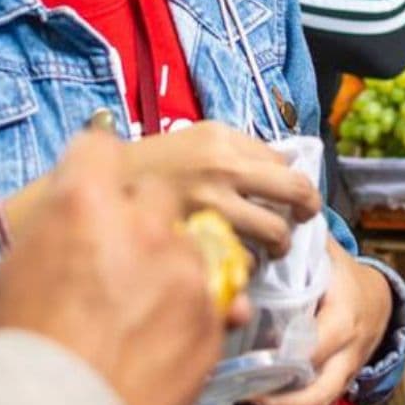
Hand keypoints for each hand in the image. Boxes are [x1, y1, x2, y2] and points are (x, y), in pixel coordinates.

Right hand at [0, 131, 244, 404]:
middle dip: (143, 219)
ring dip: (174, 266)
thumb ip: (57, 231)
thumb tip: (72, 221)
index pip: (99, 146)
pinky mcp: (211, 315)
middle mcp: (141, 222)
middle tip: (123, 258)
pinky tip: (163, 336)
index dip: (96, 168)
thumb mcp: (15, 271)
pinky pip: (212, 295)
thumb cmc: (17, 352)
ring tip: (146, 308)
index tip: (99, 185)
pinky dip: (194, 310)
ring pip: (192, 244)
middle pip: (158, 193)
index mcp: (83, 200)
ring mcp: (184, 268)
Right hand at [126, 122, 322, 260]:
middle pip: (295, 191)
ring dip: (278, 244)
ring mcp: (210, 205)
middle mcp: (222, 167)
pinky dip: (244, 266)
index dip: (294, 181)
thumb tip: (283, 165)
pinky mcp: (197, 240)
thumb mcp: (193, 140)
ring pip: (274, 232)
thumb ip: (236, 151)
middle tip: (300, 220)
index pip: (285, 161)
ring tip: (270, 248)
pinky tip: (234, 261)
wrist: (98, 193)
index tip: (292, 196)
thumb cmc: (145, 167)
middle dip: (306, 209)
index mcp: (221, 138)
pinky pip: (242, 262)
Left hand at [225, 239, 393, 404]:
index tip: (250, 362)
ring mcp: (341, 378)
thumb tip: (259, 221)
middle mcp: (347, 355)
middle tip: (236, 402)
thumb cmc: (342, 274)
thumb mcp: (326, 252)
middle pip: (318, 391)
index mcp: (345, 318)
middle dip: (279, 404)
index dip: (287, 358)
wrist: (378, 300)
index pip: (319, 344)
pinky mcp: (332, 392)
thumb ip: (297, 241)